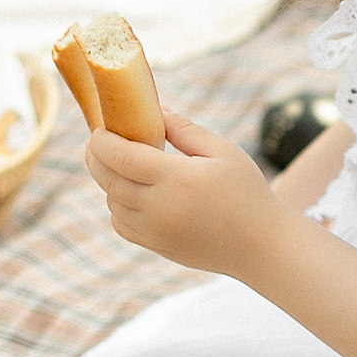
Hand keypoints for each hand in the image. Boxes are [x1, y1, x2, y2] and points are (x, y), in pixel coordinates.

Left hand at [83, 109, 289, 279]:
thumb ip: (185, 130)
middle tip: (97, 141)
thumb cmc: (247, 192)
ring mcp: (155, 231)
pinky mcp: (156, 246)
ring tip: (120, 164)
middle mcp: (159, 207)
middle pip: (108, 179)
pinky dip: (117, 205)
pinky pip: (121, 224)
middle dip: (95, 157)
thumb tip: (155, 110)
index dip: (102, 140)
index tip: (99, 128)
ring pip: (112, 202)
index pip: (121, 156)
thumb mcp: (223, 151)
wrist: (260, 244)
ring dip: (108, 181)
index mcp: (177, 178)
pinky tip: (131, 192)